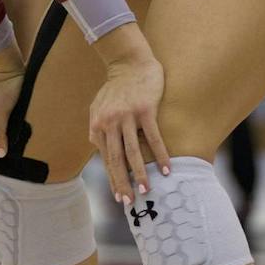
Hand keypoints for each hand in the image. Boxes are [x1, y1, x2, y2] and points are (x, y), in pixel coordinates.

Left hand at [88, 51, 170, 204]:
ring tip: (146, 190)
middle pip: (116, 159)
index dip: (112, 179)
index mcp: (97, 125)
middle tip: (129, 202)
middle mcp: (109, 123)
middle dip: (122, 183)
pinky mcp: (145, 110)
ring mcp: (127, 117)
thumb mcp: (97, 107)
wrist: (130, 63)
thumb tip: (98, 148)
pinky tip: (166, 169)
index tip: (118, 197)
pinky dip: (160, 154)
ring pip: (133, 151)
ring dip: (140, 173)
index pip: (105, 159)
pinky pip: (153, 137)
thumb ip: (97, 128)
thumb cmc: (115, 88)